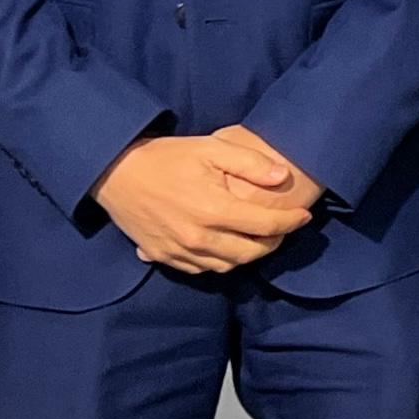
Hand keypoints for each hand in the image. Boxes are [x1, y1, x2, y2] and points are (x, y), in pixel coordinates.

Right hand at [93, 134, 315, 273]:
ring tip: (257, 238)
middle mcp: (198, 237)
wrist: (114, 171)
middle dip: (273, 243)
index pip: (266, 227)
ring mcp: (178, 250)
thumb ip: (249, 163)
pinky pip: (200, 269)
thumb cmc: (165, 157)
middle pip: (250, 254)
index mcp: (213, 210)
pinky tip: (225, 246)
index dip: (291, 222)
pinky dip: (219, 262)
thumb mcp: (210, 148)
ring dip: (247, 255)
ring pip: (227, 266)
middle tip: (282, 229)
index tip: (304, 216)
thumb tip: (282, 176)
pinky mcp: (162, 256)